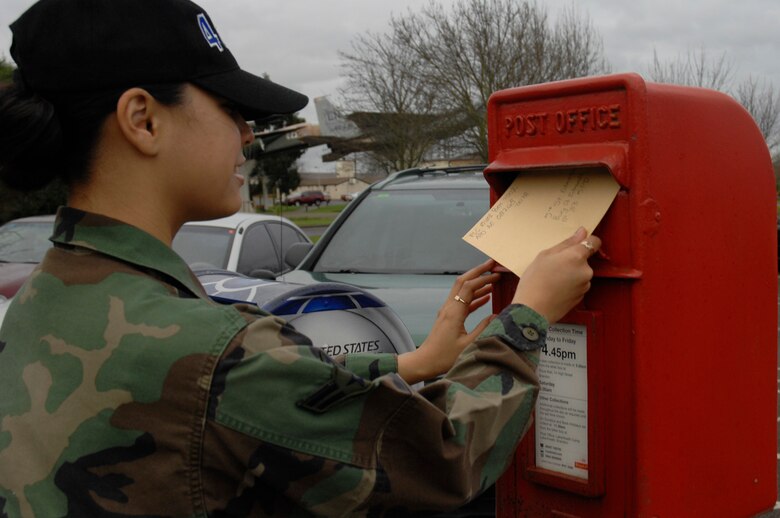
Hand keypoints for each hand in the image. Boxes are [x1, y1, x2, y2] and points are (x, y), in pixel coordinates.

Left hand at [397, 258, 498, 383]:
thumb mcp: (468, 345)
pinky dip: (474, 297)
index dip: (483, 278)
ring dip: (477, 284)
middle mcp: (449, 308)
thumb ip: (484, 328)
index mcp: (454, 313)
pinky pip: (462, 302)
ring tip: (493, 280)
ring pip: (462, 291)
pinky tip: (486, 297)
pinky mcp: (448, 317)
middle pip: (462, 282)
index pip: (468, 287)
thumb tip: (497, 316)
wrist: (425, 362)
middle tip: (492, 265)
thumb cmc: (444, 357)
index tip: (496, 273)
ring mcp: (447, 311)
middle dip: (478, 272)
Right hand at [512, 227, 600, 323]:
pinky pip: (577, 285)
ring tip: (552, 278)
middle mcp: (585, 270)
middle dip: (572, 260)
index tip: (578, 242)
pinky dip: (569, 285)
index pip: (594, 242)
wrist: (533, 310)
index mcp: (577, 257)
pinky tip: (555, 288)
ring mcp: (585, 285)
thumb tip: (581, 233)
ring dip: (570, 273)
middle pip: (583, 259)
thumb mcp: (545, 255)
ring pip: (580, 272)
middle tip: (553, 265)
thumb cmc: (535, 281)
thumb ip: (566, 243)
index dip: (587, 240)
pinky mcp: (581, 296)